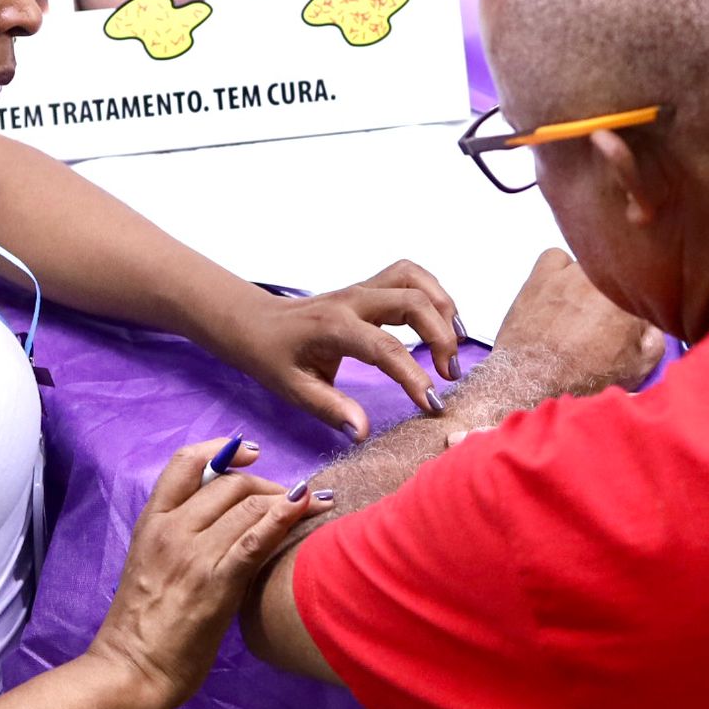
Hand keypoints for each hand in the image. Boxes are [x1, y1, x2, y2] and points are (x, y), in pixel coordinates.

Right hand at [86, 439, 328, 708]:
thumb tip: (225, 511)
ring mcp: (194, 554)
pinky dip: (284, 517)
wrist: (134, 668)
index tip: (250, 451)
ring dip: (287, 499)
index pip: (185, 463)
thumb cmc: (144, 623)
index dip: (222, 449)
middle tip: (290, 496)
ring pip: (249, 506)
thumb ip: (180, 531)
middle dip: (267, 484)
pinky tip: (306, 507)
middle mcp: (172, 529)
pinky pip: (256, 538)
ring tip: (314, 503)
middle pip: (230, 484)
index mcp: (152, 521)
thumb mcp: (150, 560)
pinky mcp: (217, 581)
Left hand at [215, 260, 462, 439]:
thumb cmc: (273, 356)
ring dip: (443, 308)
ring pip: (415, 278)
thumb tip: (362, 431)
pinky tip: (442, 324)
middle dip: (441, 336)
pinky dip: (433, 295)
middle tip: (449, 375)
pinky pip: (410, 277)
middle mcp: (352, 300)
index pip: (385, 347)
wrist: (256, 323)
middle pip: (412, 301)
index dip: (413, 375)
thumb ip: (331, 409)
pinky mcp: (369, 287)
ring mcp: (362, 288)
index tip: (432, 404)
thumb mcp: (294, 389)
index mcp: (333, 327)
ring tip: (453, 347)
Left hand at [493, 249, 663, 394]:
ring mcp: (569, 274)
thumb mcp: (640, 366)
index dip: (641, 301)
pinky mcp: (541, 276)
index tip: (634, 316)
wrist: (534, 382)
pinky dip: (558, 270)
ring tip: (580, 308)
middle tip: (604, 319)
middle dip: (614, 292)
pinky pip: (555, 258)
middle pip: (615, 273)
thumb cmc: (584, 378)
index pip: (646, 283)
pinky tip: (559, 291)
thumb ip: (656, 335)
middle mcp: (601, 280)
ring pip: (588, 264)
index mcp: (630, 299)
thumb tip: (652, 319)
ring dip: (587, 281)